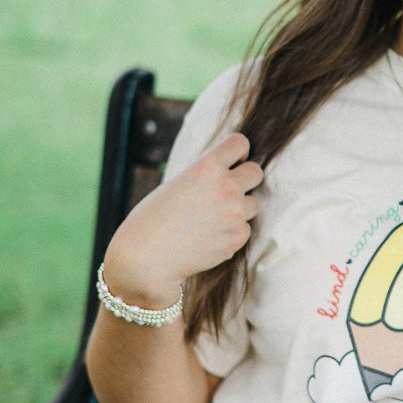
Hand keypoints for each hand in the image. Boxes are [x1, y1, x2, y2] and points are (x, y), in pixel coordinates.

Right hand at [101, 133, 263, 306]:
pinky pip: (244, 228)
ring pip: (252, 203)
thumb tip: (232, 169)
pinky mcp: (237, 237)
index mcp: (207, 167)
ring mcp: (235, 213)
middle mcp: (226, 187)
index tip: (231, 161)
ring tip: (210, 218)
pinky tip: (209, 236)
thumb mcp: (178, 183)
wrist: (146, 258)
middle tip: (226, 190)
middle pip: (256, 172)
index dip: (237, 152)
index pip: (240, 143)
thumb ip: (206, 175)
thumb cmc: (153, 219)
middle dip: (244, 178)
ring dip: (238, 208)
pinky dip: (232, 231)